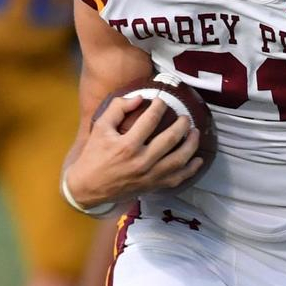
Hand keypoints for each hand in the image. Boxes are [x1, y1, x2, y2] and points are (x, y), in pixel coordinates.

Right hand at [64, 96, 201, 208]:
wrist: (88, 188)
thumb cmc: (93, 156)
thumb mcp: (100, 128)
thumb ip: (118, 109)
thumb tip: (139, 98)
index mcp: (127, 145)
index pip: (150, 120)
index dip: (159, 106)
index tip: (161, 101)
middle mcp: (141, 161)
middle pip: (170, 139)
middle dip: (182, 124)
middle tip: (184, 117)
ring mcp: (149, 176)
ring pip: (179, 159)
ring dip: (191, 144)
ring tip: (195, 132)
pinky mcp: (153, 186)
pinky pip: (177, 178)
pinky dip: (190, 169)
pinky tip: (197, 160)